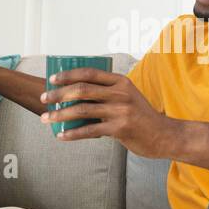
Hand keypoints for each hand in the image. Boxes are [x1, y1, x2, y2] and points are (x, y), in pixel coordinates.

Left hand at [40, 68, 177, 157]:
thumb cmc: (141, 117)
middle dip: (58, 94)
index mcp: (121, 81)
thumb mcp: (128, 97)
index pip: (89, 73)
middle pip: (82, 90)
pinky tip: (61, 136)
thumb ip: (107, 94)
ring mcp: (120, 110)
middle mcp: (120, 93)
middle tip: (44, 100)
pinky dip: (73, 133)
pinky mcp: (120, 128)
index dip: (68, 75)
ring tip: (46, 119)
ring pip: (82, 110)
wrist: (163, 135)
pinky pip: (90, 130)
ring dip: (60, 114)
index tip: (52, 79)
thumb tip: (74, 98)